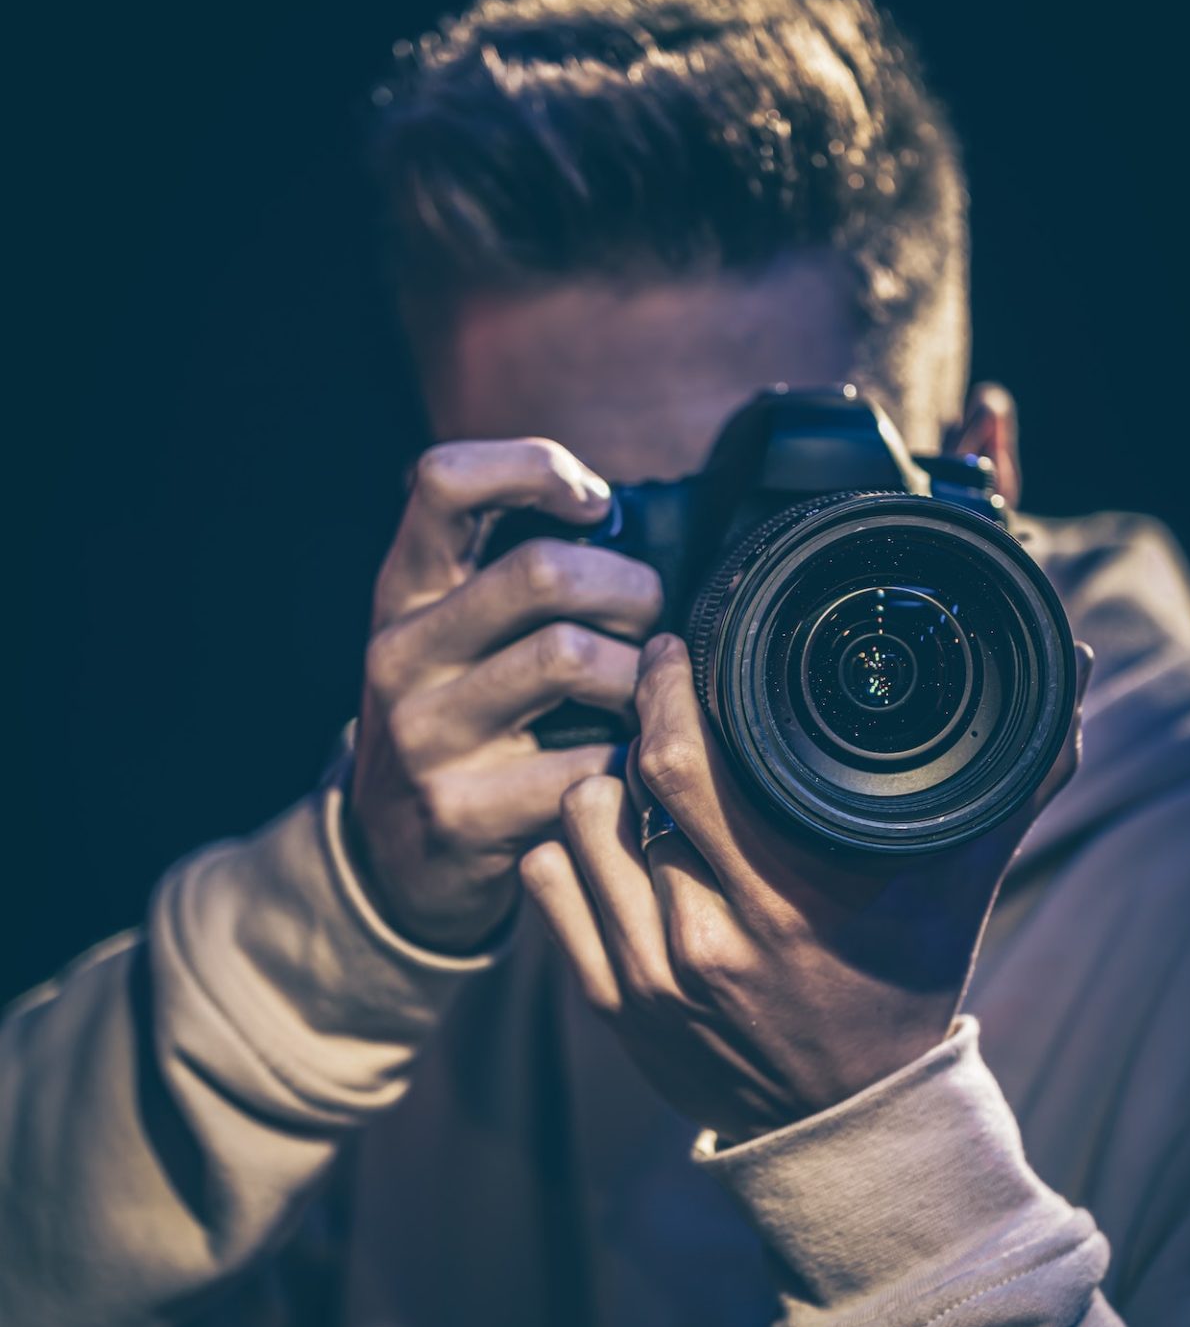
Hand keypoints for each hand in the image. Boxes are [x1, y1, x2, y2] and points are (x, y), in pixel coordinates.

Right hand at [346, 438, 662, 953]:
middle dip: (630, 586)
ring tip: (646, 691)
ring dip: (639, 674)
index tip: (596, 503)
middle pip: (541, 571)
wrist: (397, 860)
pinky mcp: (459, 812)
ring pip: (572, 658)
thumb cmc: (462, 721)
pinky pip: (588, 760)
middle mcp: (400, 654)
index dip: (533, 467)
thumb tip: (626, 518)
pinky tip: (634, 761)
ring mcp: (423, 736)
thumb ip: (514, 575)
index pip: (443, 481)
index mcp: (402, 592)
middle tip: (654, 617)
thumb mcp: (454, 638)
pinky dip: (632, 758)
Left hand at [520, 632, 1091, 1141]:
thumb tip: (1068, 675)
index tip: (673, 647)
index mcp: (788, 902)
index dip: (666, 687)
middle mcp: (705, 940)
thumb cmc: (903, 984)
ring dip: (599, 783)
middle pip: (619, 785)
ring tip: (634, 767)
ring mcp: (646, 979)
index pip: (684, 764)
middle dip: (631, 717)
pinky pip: (544, 888)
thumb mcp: (960, 888)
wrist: (846, 1124)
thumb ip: (1011, 782)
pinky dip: (567, 848)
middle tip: (650, 683)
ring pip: (573, 828)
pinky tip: (606, 837)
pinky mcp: (607, 1006)